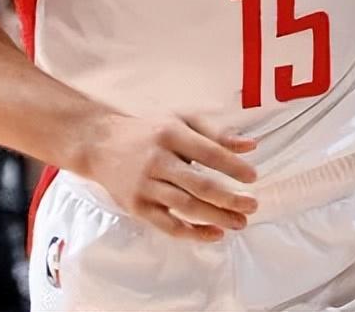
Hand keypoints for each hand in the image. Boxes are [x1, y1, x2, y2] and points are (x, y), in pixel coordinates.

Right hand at [87, 115, 258, 241]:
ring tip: (240, 222)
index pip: (208, 152)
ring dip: (216, 217)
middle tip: (252, 205)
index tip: (253, 177)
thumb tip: (251, 146)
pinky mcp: (137, 207)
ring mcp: (145, 186)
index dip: (232, 166)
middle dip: (230, 198)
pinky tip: (214, 233)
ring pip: (186, 207)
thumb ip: (216, 133)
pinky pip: (168, 225)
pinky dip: (193, 233)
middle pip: (199, 185)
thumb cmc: (148, 131)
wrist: (101, 144)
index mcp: (171, 134)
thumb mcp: (181, 121)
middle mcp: (157, 160)